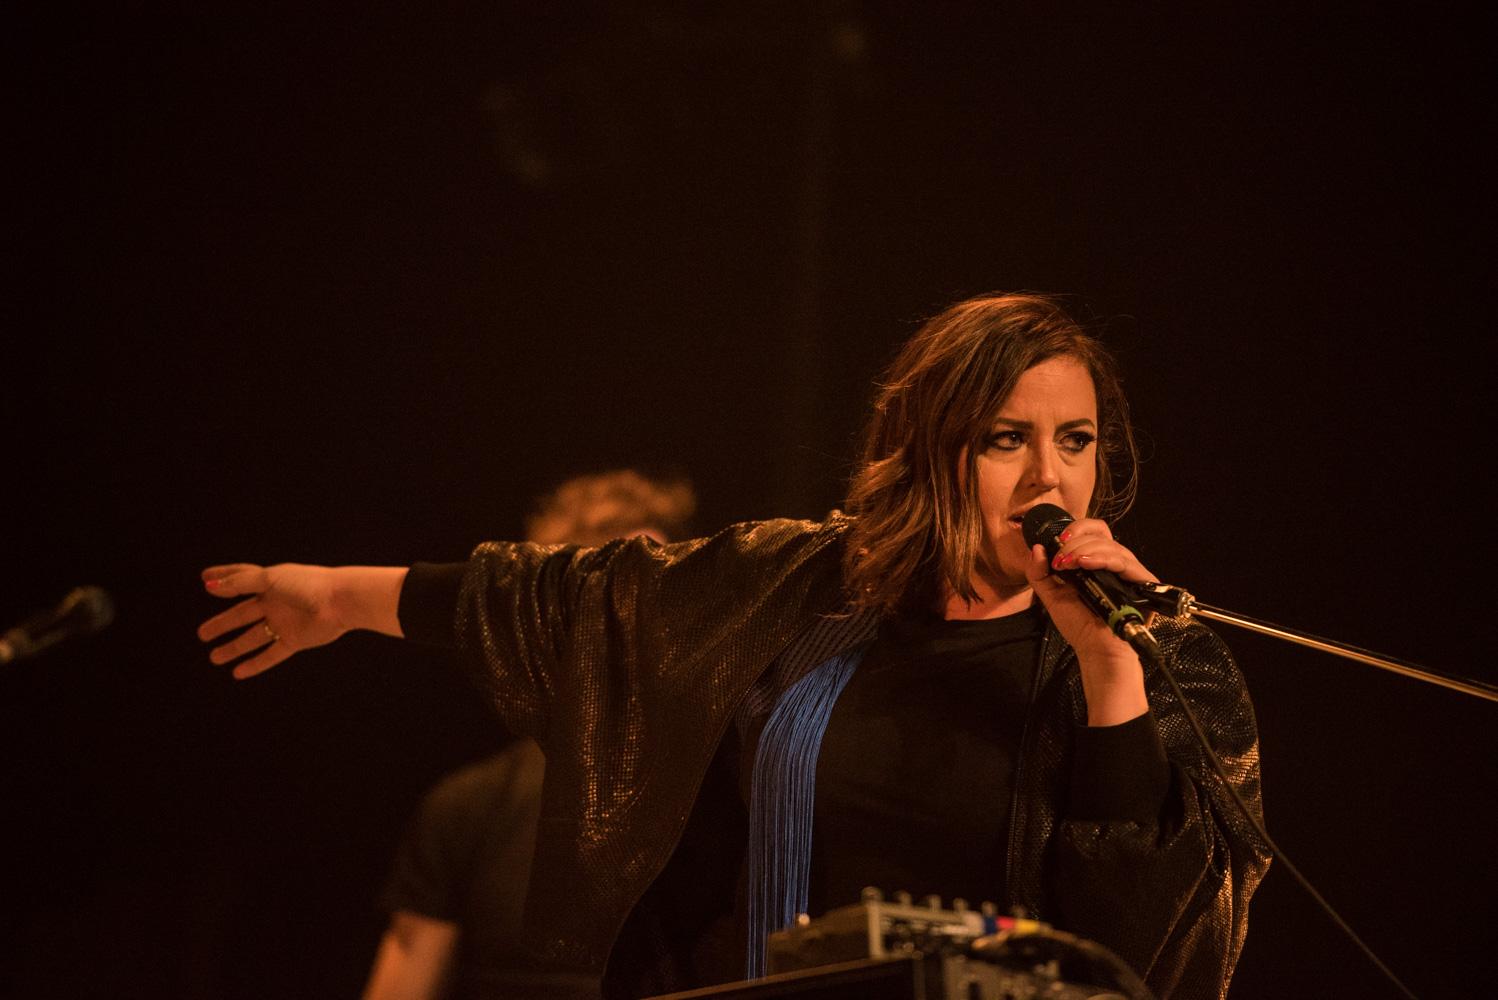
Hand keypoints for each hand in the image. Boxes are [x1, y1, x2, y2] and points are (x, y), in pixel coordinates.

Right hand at [197, 563, 347, 678]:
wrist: (341, 601)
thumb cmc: (308, 584)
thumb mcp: (270, 579)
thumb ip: (240, 583)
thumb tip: (211, 585)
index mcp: (271, 582)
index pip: (241, 578)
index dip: (223, 577)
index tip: (204, 578)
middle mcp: (276, 602)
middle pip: (242, 614)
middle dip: (222, 623)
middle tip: (202, 634)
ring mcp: (285, 622)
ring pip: (253, 637)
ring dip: (234, 647)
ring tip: (214, 657)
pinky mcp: (295, 640)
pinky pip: (271, 654)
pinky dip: (255, 664)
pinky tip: (238, 672)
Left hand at [1025, 518, 1154, 724]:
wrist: (1096, 650)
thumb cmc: (1079, 625)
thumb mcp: (1052, 597)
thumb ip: (1039, 573)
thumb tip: (1036, 548)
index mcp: (1095, 562)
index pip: (1092, 532)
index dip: (1076, 529)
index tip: (1057, 541)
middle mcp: (1114, 563)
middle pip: (1101, 533)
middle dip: (1075, 541)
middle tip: (1060, 560)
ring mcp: (1128, 571)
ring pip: (1111, 545)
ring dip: (1085, 549)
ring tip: (1069, 563)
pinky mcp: (1141, 582)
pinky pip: (1125, 561)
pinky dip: (1103, 558)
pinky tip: (1086, 563)